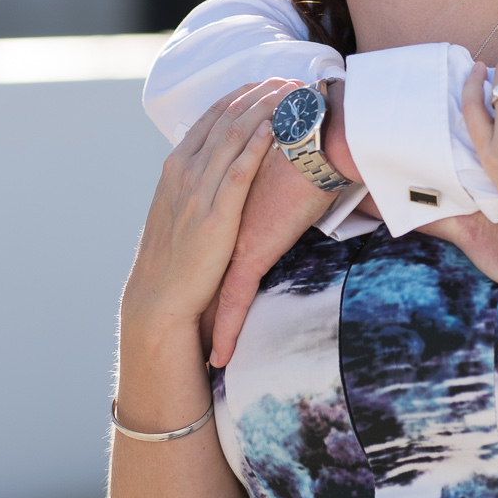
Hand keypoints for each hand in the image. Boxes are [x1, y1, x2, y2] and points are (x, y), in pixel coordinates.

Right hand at [123, 82, 289, 342]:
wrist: (159, 296)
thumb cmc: (174, 256)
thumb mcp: (177, 208)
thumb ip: (194, 182)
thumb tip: (215, 164)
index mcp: (175, 167)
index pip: (209, 118)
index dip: (239, 96)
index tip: (262, 81)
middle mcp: (183, 171)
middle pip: (225, 119)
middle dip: (257, 94)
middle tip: (285, 76)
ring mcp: (198, 191)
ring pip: (234, 137)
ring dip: (264, 110)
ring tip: (290, 92)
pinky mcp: (216, 215)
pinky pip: (239, 171)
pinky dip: (257, 145)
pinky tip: (275, 128)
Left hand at [208, 81, 355, 365]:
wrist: (316, 140)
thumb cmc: (309, 147)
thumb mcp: (283, 165)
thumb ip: (276, 178)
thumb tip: (290, 179)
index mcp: (227, 202)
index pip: (205, 236)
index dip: (196, 259)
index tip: (189, 282)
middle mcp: (223, 222)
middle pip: (202, 266)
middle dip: (191, 295)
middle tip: (181, 323)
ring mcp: (232, 240)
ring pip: (211, 290)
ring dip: (204, 325)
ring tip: (197, 355)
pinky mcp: (249, 254)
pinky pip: (234, 300)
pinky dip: (227, 330)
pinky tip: (220, 358)